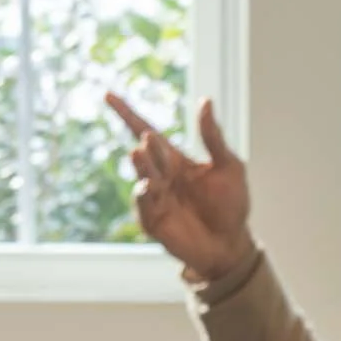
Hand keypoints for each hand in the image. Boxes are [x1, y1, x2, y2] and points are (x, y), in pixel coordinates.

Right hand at [106, 93, 253, 281]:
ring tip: (140, 154)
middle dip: (147, 149)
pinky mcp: (153, 221)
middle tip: (149, 141)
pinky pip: (143, 206)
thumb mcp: (229, 167)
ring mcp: (155, 199)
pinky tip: (147, 186)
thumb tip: (205, 101)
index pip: (146, 131)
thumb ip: (213, 137)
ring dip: (142, 167)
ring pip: (143, 178)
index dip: (127, 114)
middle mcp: (160, 176)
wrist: (232, 245)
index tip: (108, 94)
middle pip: (147, 155)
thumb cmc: (231, 205)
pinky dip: (143, 195)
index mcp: (175, 160)